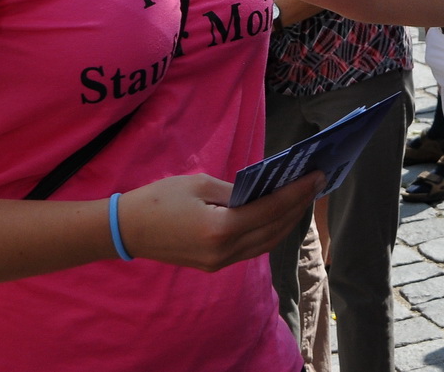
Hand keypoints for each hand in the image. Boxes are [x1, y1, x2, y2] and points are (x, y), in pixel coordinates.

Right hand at [117, 171, 322, 272]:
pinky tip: (278, 215)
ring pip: (266, 243)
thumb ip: (235, 191)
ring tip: (302, 199)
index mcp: (220, 229)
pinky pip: (252, 248)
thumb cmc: (159, 200)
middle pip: (273, 230)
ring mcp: (220, 262)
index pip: (269, 211)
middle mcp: (224, 251)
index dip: (296, 193)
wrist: (127, 230)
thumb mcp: (199, 184)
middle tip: (316, 185)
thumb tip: (262, 192)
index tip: (316, 177)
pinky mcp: (215, 265)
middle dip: (297, 207)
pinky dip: (269, 232)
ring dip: (287, 222)